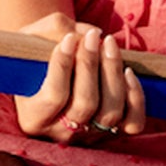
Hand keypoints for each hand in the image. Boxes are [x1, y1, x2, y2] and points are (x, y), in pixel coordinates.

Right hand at [10, 15, 147, 144]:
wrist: (45, 77)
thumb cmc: (34, 57)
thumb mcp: (29, 40)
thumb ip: (54, 30)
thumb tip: (89, 34)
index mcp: (32, 118)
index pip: (53, 97)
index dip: (63, 65)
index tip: (70, 38)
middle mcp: (61, 133)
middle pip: (85, 104)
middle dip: (90, 65)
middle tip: (92, 37)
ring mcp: (89, 135)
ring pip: (110, 112)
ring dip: (113, 73)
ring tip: (108, 45)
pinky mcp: (113, 133)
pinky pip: (133, 123)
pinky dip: (135, 97)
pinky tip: (127, 72)